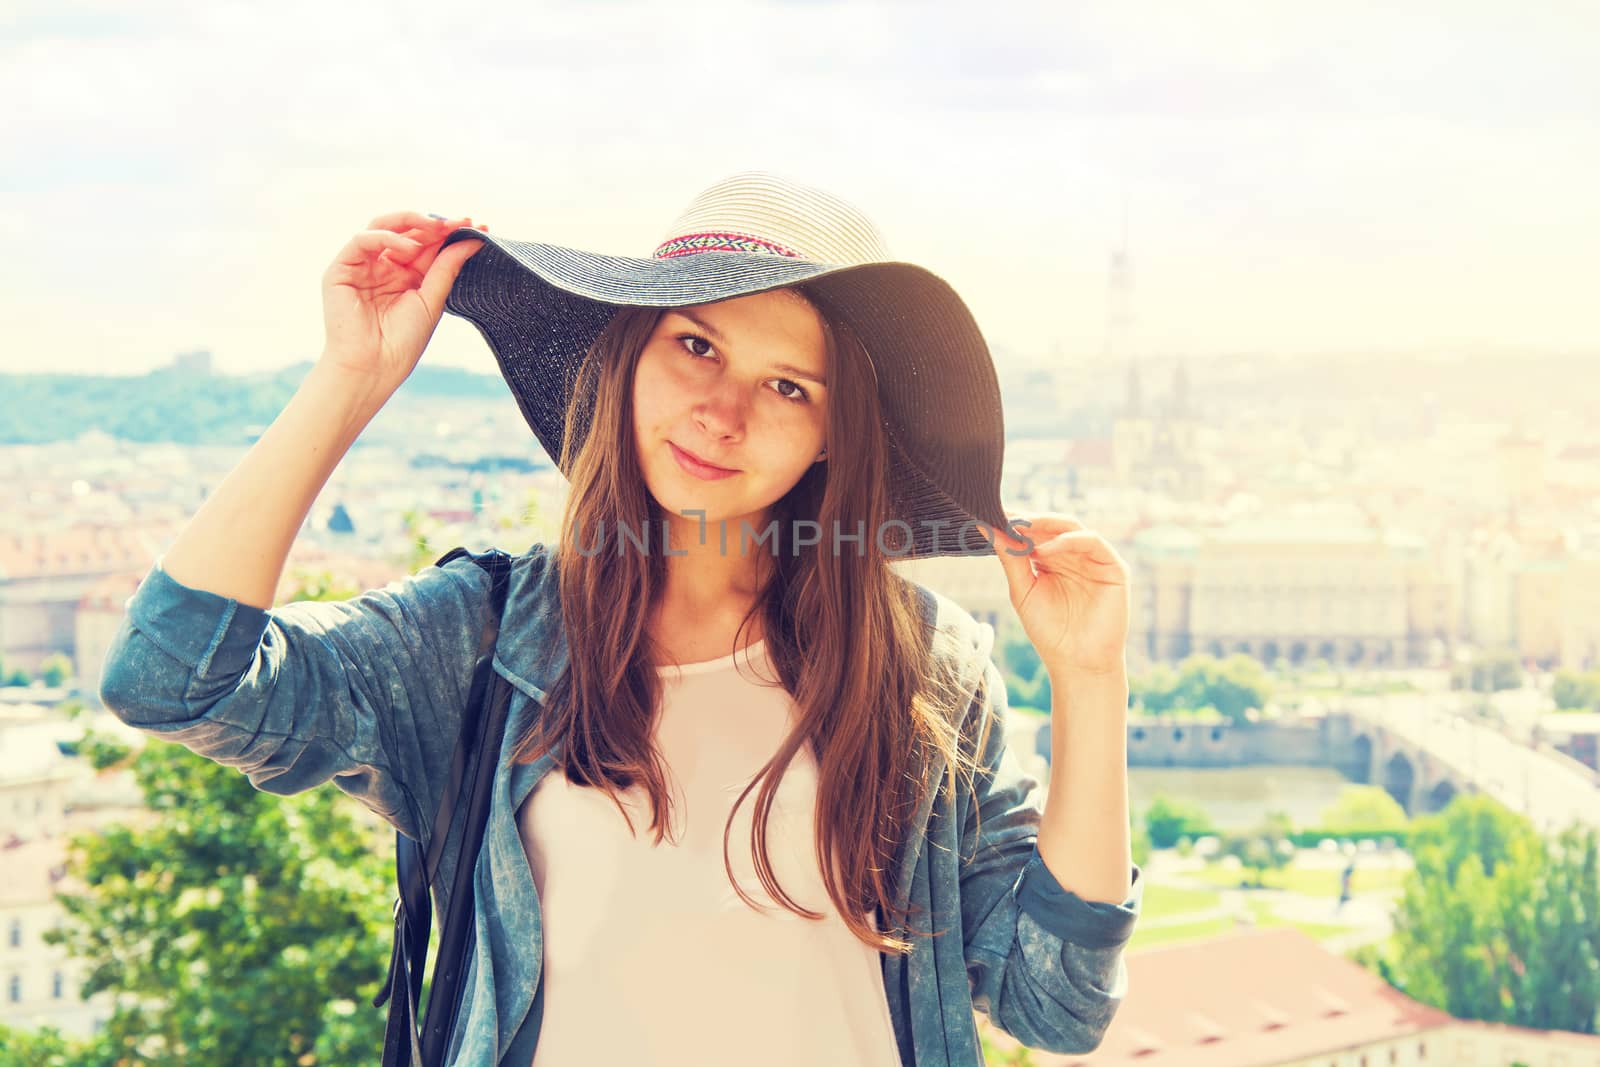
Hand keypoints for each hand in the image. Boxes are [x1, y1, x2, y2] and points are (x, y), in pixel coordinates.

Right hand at [318, 211, 490, 390]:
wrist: (374, 368)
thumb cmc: (402, 342)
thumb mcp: (432, 300)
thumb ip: (447, 267)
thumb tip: (475, 239)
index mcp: (406, 274)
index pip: (427, 243)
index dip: (450, 233)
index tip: (479, 226)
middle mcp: (383, 265)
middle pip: (407, 230)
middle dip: (434, 224)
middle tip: (460, 222)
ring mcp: (362, 265)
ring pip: (383, 226)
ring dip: (412, 222)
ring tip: (438, 228)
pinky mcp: (341, 269)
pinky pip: (362, 240)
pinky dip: (387, 238)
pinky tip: (410, 248)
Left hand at [978, 512, 1130, 678]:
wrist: (1077, 663)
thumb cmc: (1049, 631)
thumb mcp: (1023, 590)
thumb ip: (1010, 557)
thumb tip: (985, 526)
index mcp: (1053, 559)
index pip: (1035, 531)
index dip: (1014, 522)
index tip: (988, 514)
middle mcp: (1075, 555)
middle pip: (1051, 525)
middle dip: (1027, 519)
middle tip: (1003, 515)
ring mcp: (1095, 559)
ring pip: (1071, 527)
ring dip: (1045, 525)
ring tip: (1020, 528)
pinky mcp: (1114, 567)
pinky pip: (1092, 542)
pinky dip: (1068, 541)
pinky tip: (1044, 550)